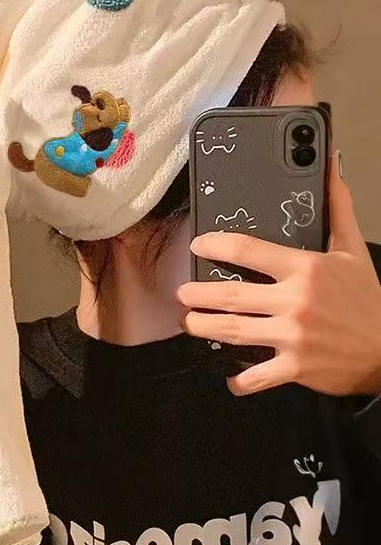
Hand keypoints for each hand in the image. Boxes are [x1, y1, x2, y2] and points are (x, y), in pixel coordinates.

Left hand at [177, 152, 380, 396]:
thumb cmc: (367, 299)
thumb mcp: (352, 250)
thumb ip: (337, 207)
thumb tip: (330, 164)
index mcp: (304, 269)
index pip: (247, 249)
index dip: (214, 245)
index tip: (198, 245)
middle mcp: (294, 302)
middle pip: (230, 296)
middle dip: (197, 295)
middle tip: (182, 294)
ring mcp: (292, 337)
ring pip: (232, 331)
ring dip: (203, 327)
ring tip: (189, 322)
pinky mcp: (295, 368)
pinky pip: (257, 376)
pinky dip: (240, 380)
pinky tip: (231, 377)